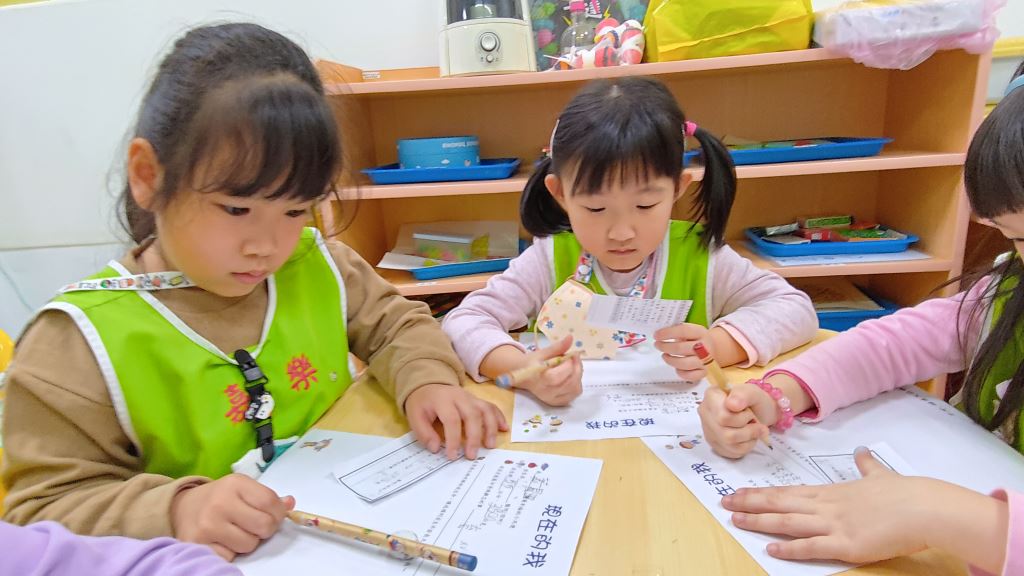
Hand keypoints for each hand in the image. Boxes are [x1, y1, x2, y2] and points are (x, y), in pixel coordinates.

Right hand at [171, 474, 294, 560]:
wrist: (182, 507)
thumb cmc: (219, 498)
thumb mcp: (242, 488)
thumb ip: (267, 497)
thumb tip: (290, 504)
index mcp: (235, 484)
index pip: (270, 503)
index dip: (278, 513)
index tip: (274, 515)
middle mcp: (220, 503)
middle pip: (263, 526)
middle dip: (265, 529)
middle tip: (256, 526)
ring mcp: (208, 525)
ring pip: (249, 545)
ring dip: (249, 542)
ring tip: (237, 532)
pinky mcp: (198, 545)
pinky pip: (230, 556)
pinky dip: (231, 551)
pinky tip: (223, 540)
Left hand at [405, 383, 508, 459]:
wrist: (428, 384)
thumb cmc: (423, 403)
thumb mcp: (415, 416)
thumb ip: (424, 433)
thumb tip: (435, 448)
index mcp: (442, 400)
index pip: (452, 420)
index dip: (453, 439)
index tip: (452, 456)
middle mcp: (460, 397)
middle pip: (472, 415)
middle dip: (474, 437)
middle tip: (471, 455)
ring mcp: (471, 397)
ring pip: (485, 410)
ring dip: (490, 428)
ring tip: (490, 445)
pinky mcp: (477, 400)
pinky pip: (491, 407)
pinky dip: (499, 418)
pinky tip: (504, 429)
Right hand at [519, 335, 582, 405]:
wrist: (523, 377)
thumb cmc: (532, 363)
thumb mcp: (542, 353)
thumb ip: (557, 347)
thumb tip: (571, 337)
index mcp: (538, 379)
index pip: (556, 377)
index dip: (568, 365)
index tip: (571, 354)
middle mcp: (546, 392)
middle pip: (569, 383)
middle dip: (577, 368)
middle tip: (575, 357)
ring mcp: (553, 399)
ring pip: (575, 389)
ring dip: (578, 375)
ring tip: (573, 365)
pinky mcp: (558, 402)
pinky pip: (574, 394)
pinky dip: (577, 384)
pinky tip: (571, 376)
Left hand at [653, 323, 711, 380]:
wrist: (712, 348)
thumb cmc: (695, 339)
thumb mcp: (689, 330)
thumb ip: (676, 330)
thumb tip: (659, 334)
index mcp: (700, 332)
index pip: (683, 330)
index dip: (667, 333)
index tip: (656, 335)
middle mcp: (705, 346)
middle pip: (681, 348)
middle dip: (665, 347)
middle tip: (657, 345)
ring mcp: (705, 361)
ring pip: (684, 364)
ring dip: (670, 360)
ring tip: (665, 356)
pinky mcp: (704, 372)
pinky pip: (690, 376)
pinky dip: (681, 373)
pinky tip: (677, 367)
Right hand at [698, 381, 776, 457]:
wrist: (758, 410)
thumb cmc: (753, 399)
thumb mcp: (752, 391)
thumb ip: (742, 395)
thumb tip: (732, 405)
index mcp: (711, 396)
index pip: (723, 417)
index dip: (742, 418)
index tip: (748, 410)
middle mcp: (705, 413)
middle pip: (726, 433)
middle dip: (748, 430)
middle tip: (755, 422)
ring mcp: (708, 430)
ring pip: (729, 444)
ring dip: (749, 438)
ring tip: (755, 429)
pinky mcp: (715, 444)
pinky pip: (732, 452)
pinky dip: (746, 446)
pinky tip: (748, 437)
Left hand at [721, 448, 934, 562]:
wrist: (924, 507)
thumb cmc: (905, 493)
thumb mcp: (880, 475)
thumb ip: (867, 467)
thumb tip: (862, 453)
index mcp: (832, 492)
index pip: (788, 492)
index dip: (762, 493)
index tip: (740, 492)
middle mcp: (827, 506)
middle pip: (780, 503)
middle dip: (750, 504)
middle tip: (724, 502)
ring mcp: (835, 525)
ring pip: (788, 522)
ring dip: (760, 521)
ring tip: (735, 520)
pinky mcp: (847, 544)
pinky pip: (812, 546)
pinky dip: (790, 548)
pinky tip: (771, 548)